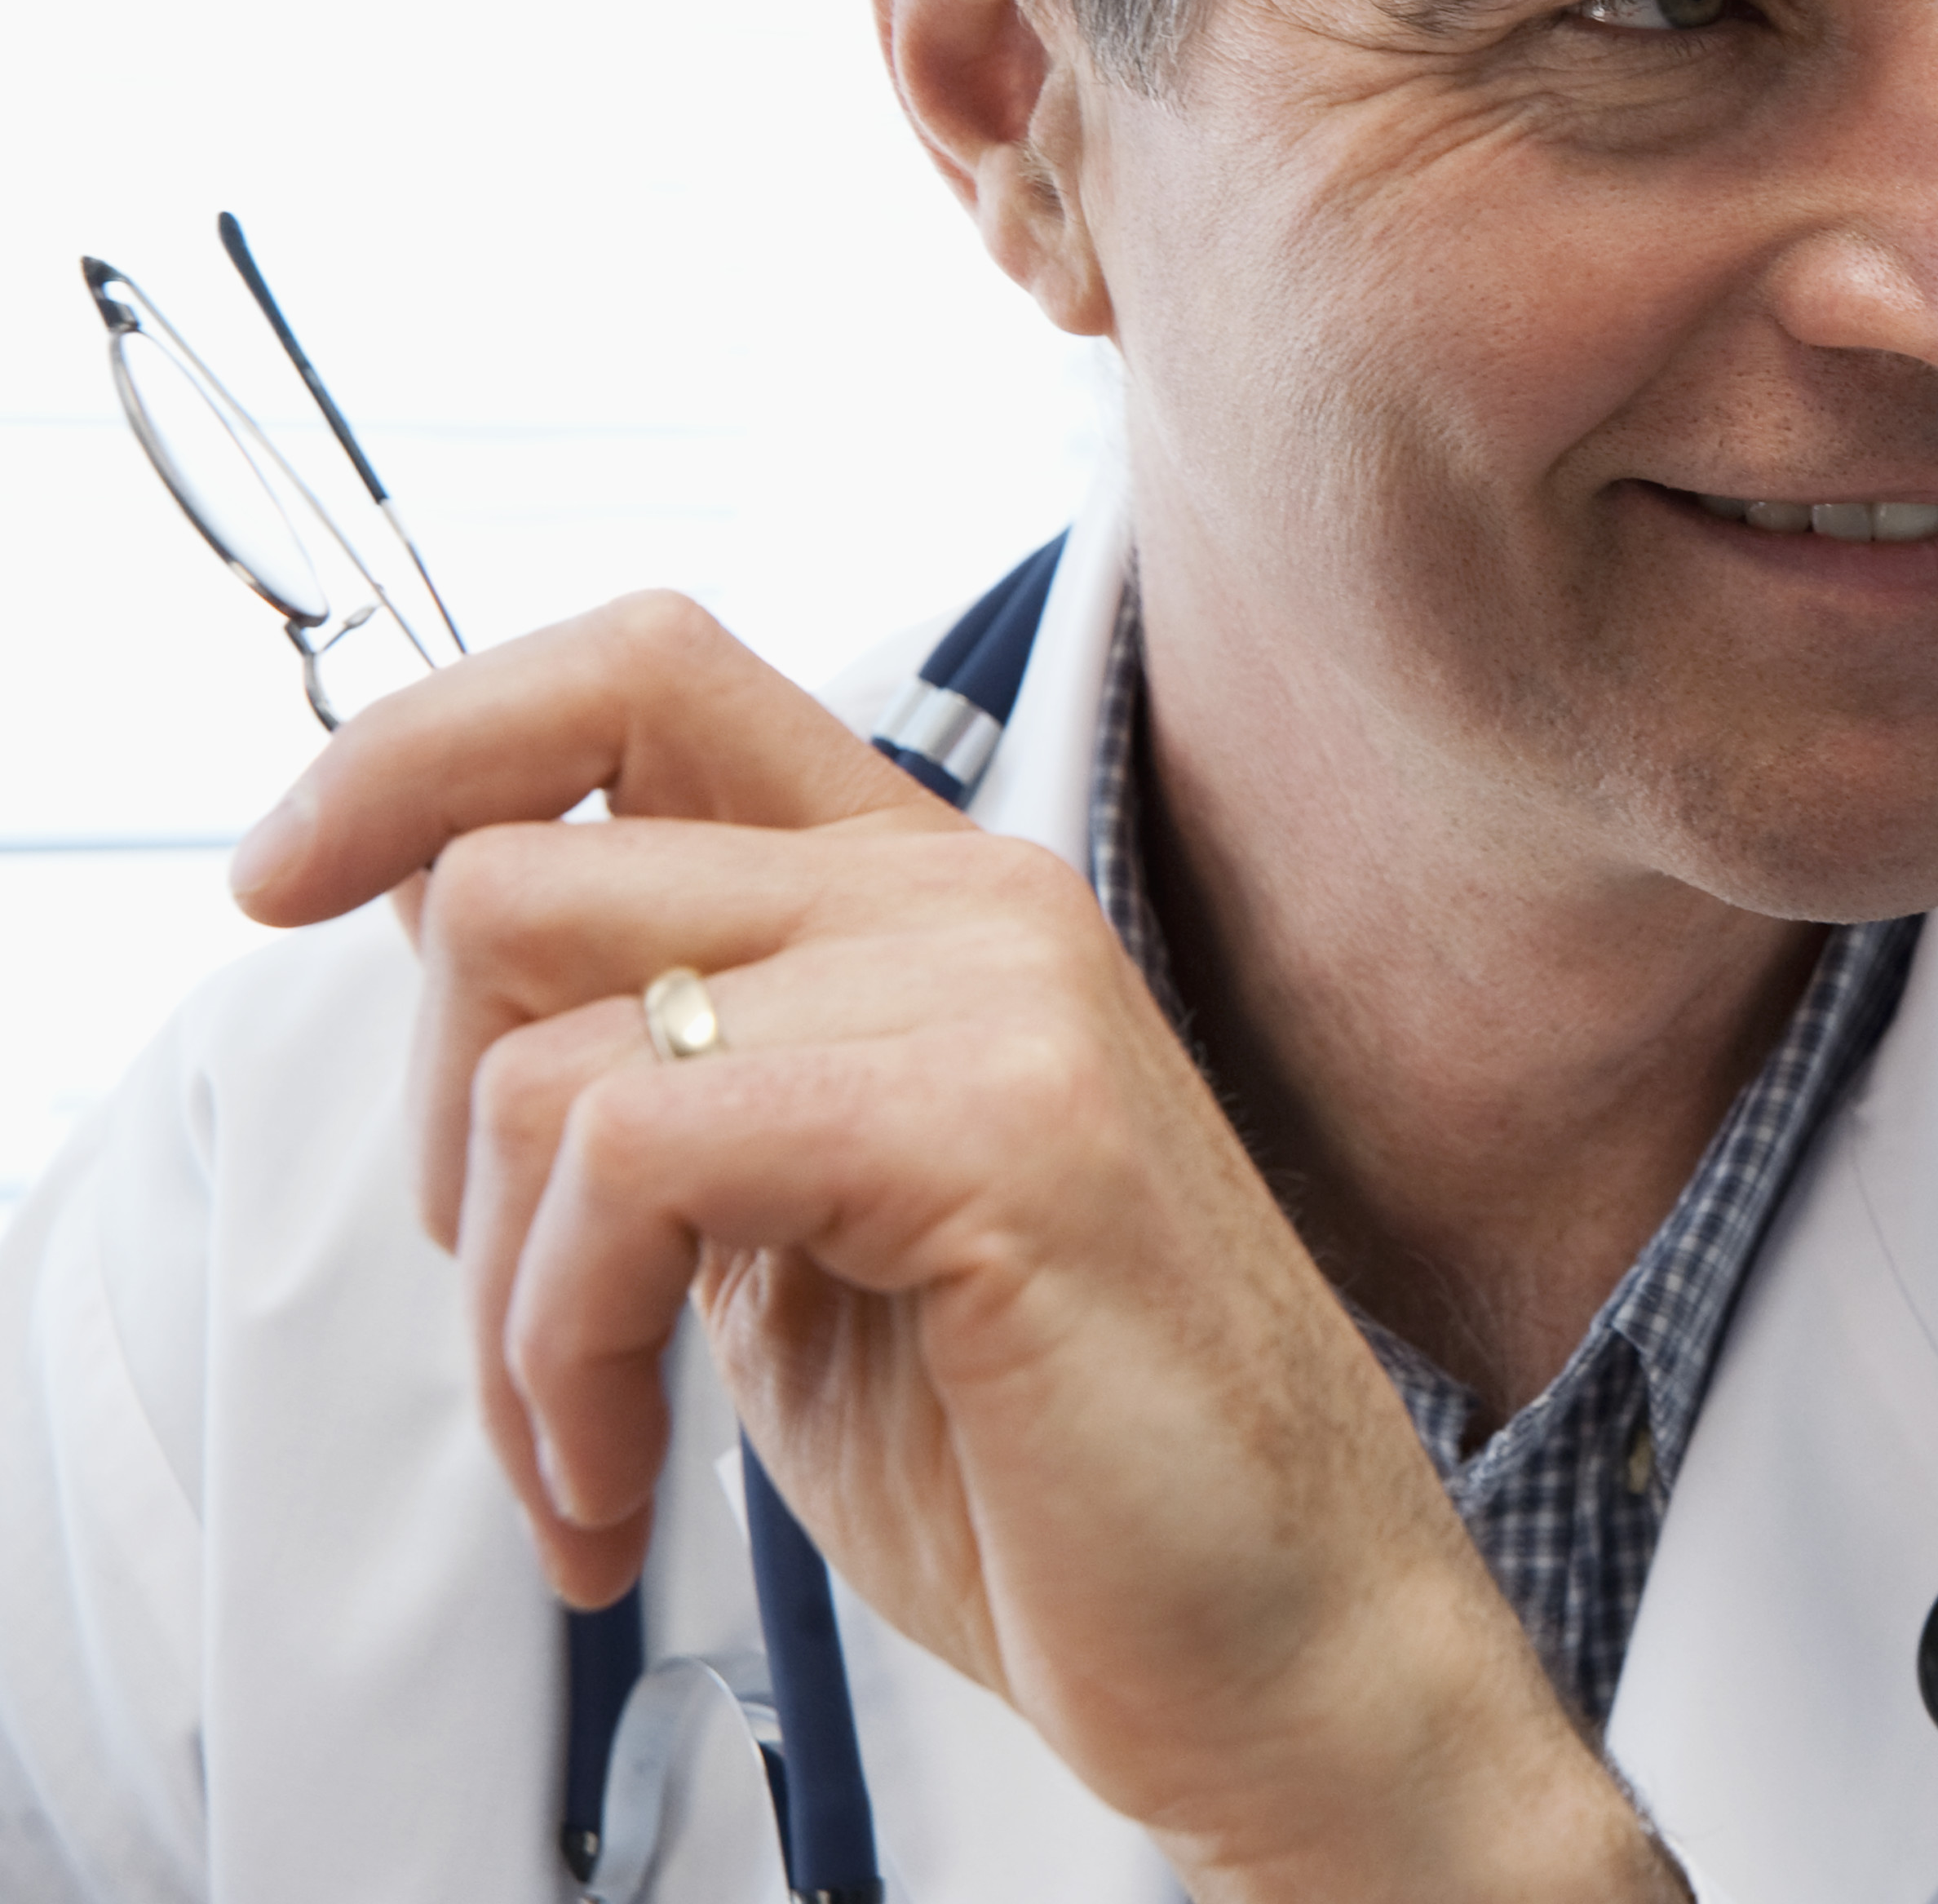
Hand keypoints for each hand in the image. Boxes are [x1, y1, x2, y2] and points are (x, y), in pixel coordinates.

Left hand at [229, 593, 1677, 1901]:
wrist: (1287, 1630)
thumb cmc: (1055, 1460)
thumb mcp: (798, 1224)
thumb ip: (666, 1065)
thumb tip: (442, 952)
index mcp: (929, 898)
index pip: (639, 675)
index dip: (419, 742)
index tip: (283, 878)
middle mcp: (967, 898)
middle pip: (520, 867)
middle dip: (429, 1131)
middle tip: (515, 1328)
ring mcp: (998, 992)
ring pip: (543, 1046)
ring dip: (497, 1313)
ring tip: (583, 1456)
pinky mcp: (1000, 1125)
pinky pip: (627, 1158)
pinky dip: (560, 1355)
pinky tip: (623, 1477)